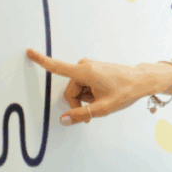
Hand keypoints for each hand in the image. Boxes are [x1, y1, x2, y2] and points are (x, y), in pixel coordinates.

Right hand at [25, 48, 156, 124]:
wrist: (142, 80)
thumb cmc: (126, 91)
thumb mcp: (104, 108)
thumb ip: (82, 114)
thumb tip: (63, 120)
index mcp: (85, 72)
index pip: (58, 67)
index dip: (42, 61)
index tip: (29, 51)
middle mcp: (85, 66)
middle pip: (70, 91)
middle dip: (79, 102)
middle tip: (96, 109)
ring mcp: (89, 67)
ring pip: (77, 90)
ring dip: (87, 99)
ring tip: (103, 99)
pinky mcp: (93, 70)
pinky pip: (84, 86)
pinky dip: (90, 94)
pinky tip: (103, 95)